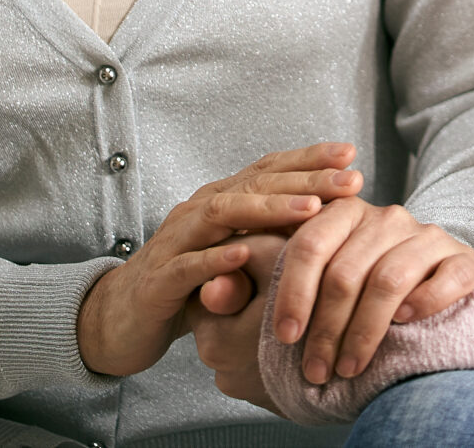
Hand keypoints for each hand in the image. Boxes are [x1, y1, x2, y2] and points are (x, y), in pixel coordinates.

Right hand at [76, 144, 365, 377]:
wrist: (121, 318)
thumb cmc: (189, 283)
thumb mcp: (235, 254)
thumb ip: (271, 236)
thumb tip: (333, 222)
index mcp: (220, 200)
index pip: (268, 169)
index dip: (308, 159)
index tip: (351, 155)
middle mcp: (199, 210)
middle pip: (255, 184)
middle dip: (305, 179)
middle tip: (349, 179)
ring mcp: (176, 241)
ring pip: (223, 213)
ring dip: (269, 209)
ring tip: (310, 208)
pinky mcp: (158, 280)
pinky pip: (188, 264)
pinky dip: (217, 258)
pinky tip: (245, 253)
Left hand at [268, 199, 473, 385]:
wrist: (418, 300)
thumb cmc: (344, 296)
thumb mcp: (294, 287)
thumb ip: (249, 286)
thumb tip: (212, 288)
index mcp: (341, 211)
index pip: (309, 244)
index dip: (293, 294)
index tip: (283, 338)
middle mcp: (386, 216)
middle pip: (347, 270)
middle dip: (326, 329)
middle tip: (314, 370)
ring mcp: (426, 236)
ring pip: (389, 280)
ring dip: (364, 333)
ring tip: (347, 368)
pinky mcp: (462, 259)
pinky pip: (445, 278)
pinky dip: (423, 304)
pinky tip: (403, 326)